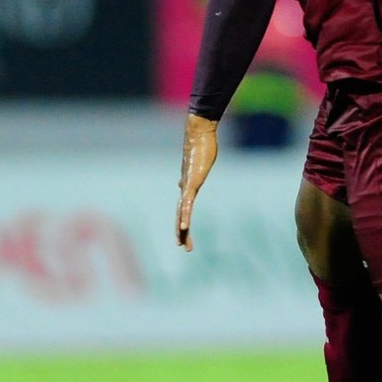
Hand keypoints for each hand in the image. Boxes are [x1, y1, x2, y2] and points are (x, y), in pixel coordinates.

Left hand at [177, 113, 219, 249]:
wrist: (198, 134)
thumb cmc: (200, 146)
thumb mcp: (197, 165)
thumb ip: (191, 175)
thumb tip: (182, 182)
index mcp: (188, 187)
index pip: (184, 209)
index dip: (183, 222)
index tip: (184, 234)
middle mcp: (185, 189)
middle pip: (181, 215)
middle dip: (181, 232)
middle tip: (182, 247)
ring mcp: (188, 187)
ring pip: (182, 213)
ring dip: (182, 230)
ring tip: (181, 244)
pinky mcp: (191, 183)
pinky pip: (187, 204)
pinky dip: (185, 217)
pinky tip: (184, 227)